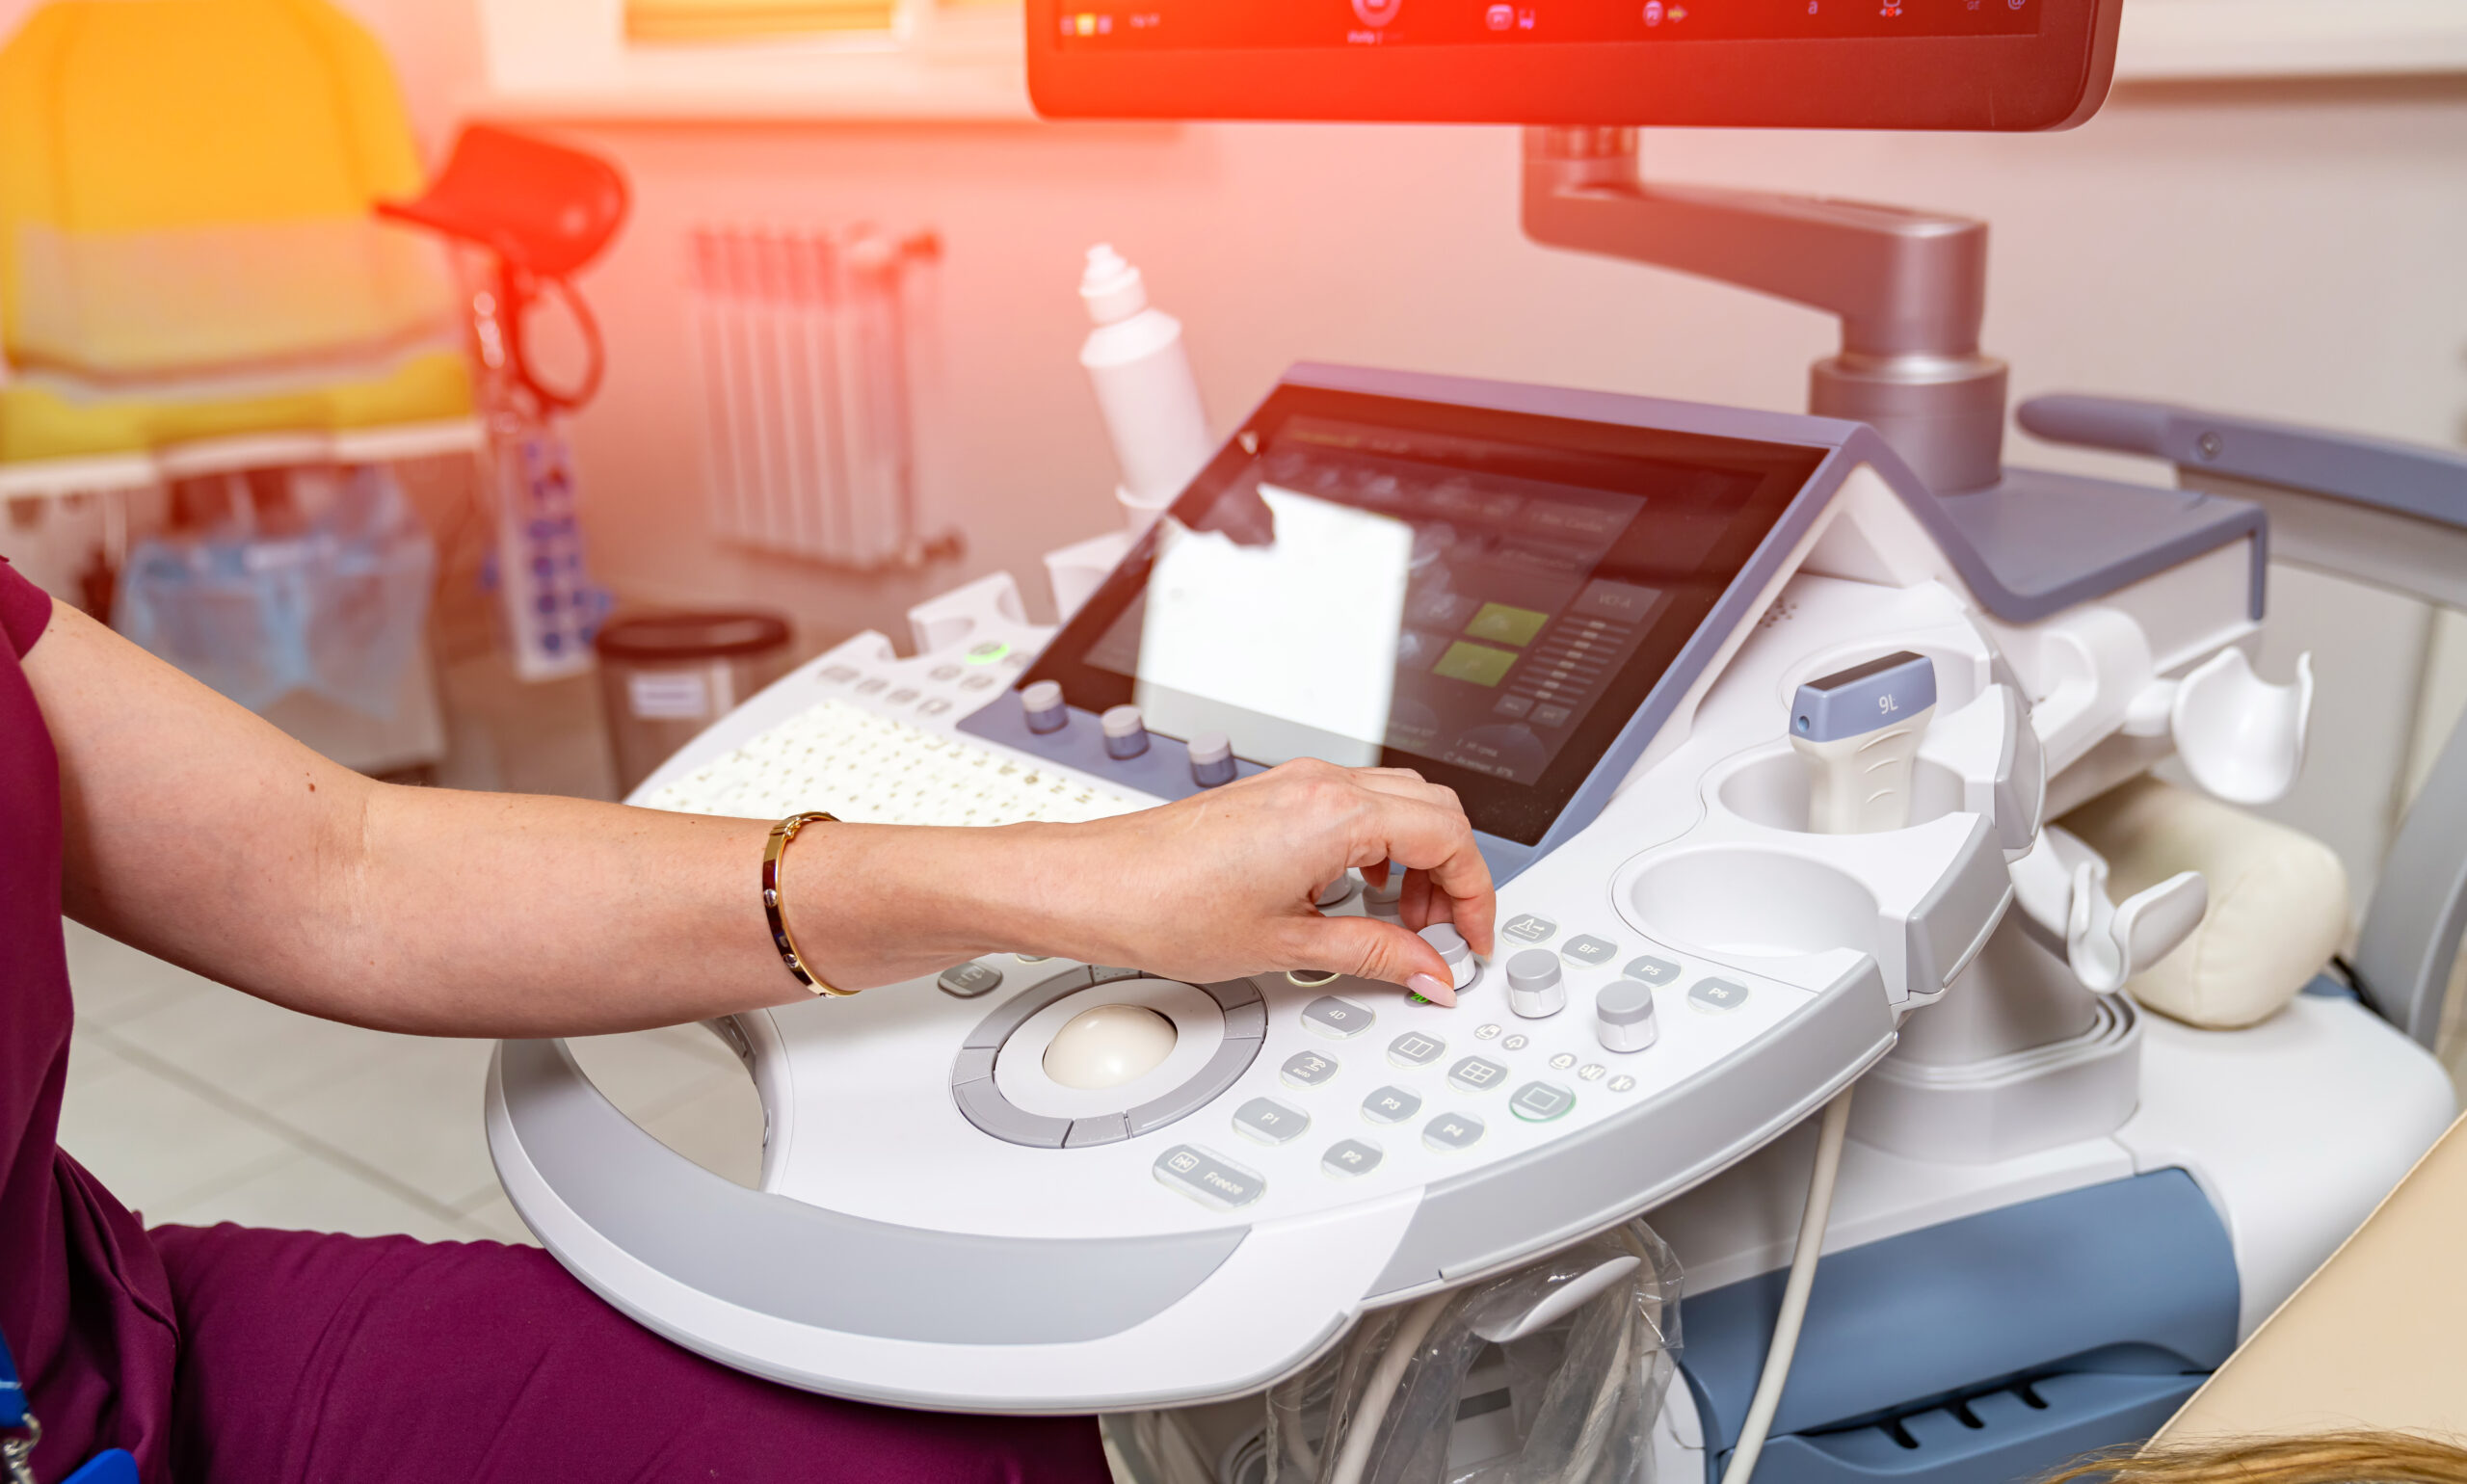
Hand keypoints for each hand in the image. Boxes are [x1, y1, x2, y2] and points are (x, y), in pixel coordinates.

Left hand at [1015, 759, 1495, 1004]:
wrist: (1097, 886)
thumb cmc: (1166, 906)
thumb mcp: (1288, 945)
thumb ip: (1375, 954)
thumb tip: (1428, 970)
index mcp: (1336, 814)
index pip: (1450, 837)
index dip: (1476, 894)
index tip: (1472, 939)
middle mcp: (1320, 784)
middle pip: (1434, 810)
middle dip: (1453, 873)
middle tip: (1443, 934)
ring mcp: (1296, 783)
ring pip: (1397, 803)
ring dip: (1416, 858)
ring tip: (1398, 920)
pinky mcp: (1274, 794)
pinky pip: (1355, 804)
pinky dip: (1378, 845)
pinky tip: (1356, 893)